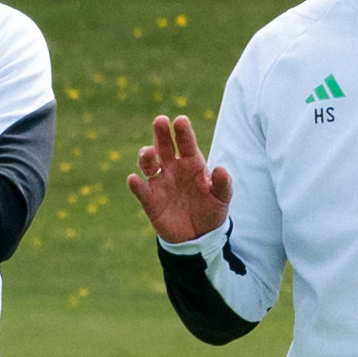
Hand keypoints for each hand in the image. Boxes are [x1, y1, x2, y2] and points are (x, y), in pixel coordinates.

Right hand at [128, 115, 231, 242]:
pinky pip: (140, 190)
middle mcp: (172, 168)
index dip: (183, 132)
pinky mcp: (150, 200)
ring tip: (149, 153)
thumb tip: (221, 169)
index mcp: (191, 163)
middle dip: (161, 133)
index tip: (180, 120)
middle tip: (160, 121)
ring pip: (148, 164)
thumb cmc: (211, 210)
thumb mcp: (222, 198)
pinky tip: (134, 180)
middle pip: (163, 146)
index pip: (185, 143)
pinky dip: (136, 184)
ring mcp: (160, 182)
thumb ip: (223, 184)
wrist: (199, 236)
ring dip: (146, 156)